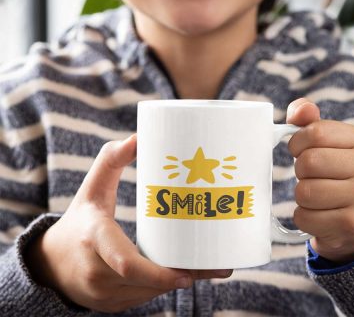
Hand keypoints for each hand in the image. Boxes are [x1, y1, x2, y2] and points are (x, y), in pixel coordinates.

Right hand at [26, 135, 231, 312]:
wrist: (51, 262)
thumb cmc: (78, 219)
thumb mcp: (92, 187)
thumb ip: (111, 160)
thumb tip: (139, 137)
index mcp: (95, 240)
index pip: (126, 263)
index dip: (159, 273)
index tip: (187, 274)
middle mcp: (97, 273)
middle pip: (147, 283)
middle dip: (183, 276)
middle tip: (218, 265)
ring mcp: (102, 295)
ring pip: (149, 294)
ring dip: (177, 282)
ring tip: (208, 267)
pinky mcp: (109, 306)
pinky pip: (142, 299)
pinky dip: (162, 288)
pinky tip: (182, 274)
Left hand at [286, 98, 353, 262]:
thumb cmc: (334, 169)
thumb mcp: (325, 140)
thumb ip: (308, 119)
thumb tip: (300, 110)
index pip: (314, 132)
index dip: (297, 142)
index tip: (300, 150)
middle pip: (308, 162)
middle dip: (299, 170)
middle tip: (310, 175)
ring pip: (305, 191)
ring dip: (301, 194)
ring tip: (315, 193)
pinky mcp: (350, 224)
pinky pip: (304, 217)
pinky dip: (302, 215)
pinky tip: (317, 212)